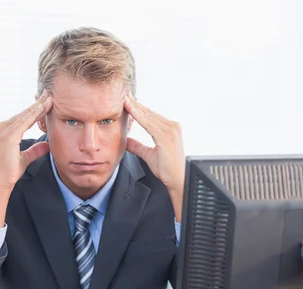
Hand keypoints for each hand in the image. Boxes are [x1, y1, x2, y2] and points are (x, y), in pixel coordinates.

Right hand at [0, 90, 52, 190]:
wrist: (1, 181)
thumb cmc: (10, 170)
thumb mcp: (26, 158)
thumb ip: (35, 150)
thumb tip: (46, 145)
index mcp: (6, 131)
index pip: (24, 117)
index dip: (36, 109)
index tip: (47, 101)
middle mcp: (3, 127)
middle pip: (25, 113)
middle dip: (38, 103)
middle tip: (49, 93)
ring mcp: (4, 130)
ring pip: (25, 115)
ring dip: (38, 106)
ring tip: (50, 98)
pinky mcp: (8, 136)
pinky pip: (24, 122)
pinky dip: (34, 114)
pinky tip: (43, 108)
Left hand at [124, 91, 184, 220]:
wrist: (178, 180)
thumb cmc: (168, 170)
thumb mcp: (149, 155)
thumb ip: (138, 147)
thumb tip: (127, 141)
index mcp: (169, 130)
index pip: (150, 116)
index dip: (138, 108)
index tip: (127, 100)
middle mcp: (172, 126)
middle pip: (149, 113)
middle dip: (135, 103)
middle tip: (124, 94)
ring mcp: (171, 130)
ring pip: (148, 115)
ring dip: (135, 107)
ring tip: (124, 98)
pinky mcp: (167, 135)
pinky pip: (149, 123)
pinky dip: (138, 115)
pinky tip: (130, 109)